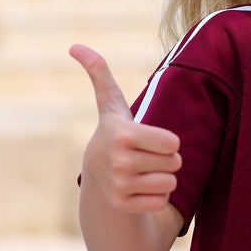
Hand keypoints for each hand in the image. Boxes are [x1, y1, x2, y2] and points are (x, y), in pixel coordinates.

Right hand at [70, 43, 180, 212]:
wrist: (97, 174)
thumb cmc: (114, 132)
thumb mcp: (111, 104)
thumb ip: (100, 73)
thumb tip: (75, 45)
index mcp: (122, 134)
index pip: (174, 142)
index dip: (167, 141)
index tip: (149, 140)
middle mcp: (119, 162)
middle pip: (175, 163)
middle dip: (167, 160)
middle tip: (146, 157)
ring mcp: (119, 185)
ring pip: (170, 184)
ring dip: (163, 178)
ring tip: (143, 172)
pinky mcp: (123, 205)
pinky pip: (161, 201)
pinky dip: (155, 197)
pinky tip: (138, 189)